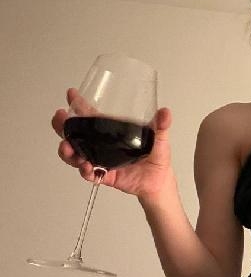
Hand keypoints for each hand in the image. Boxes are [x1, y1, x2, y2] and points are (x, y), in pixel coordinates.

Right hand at [52, 87, 173, 197]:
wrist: (159, 181)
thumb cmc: (156, 157)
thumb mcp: (159, 138)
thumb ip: (161, 126)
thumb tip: (165, 112)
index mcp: (112, 132)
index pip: (90, 116)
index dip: (78, 105)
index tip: (71, 94)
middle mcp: (102, 145)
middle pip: (75, 134)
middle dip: (63, 127)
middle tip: (59, 121)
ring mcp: (101, 159)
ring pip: (76, 154)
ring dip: (68, 150)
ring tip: (67, 148)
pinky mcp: (104, 174)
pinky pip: (89, 173)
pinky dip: (85, 170)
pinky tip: (86, 167)